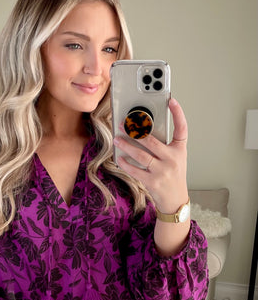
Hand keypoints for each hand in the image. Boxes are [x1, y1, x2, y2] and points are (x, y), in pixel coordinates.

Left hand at [113, 98, 188, 212]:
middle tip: (123, 123)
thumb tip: (142, 130)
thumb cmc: (173, 175)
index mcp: (180, 150)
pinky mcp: (152, 182)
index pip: (182, 128)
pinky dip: (126, 163)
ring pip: (141, 155)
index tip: (171, 100)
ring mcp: (163, 171)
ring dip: (126, 146)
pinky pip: (135, 170)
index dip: (178, 113)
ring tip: (117, 139)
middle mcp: (173, 159)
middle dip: (136, 131)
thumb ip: (164, 144)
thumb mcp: (175, 157)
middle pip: (152, 141)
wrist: (175, 199)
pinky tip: (120, 157)